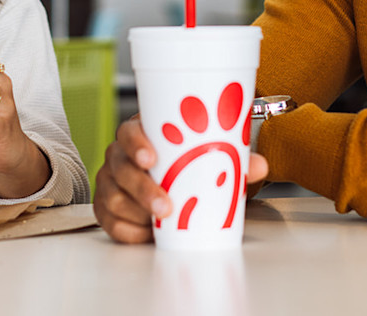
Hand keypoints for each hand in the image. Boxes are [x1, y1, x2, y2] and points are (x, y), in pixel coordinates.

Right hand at [93, 115, 269, 242]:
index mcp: (140, 134)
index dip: (136, 144)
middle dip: (142, 188)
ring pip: (113, 197)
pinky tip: (147, 233)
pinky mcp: (107, 208)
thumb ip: (234, 159)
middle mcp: (119, 156)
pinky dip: (128, 230)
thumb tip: (260, 165)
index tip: (151, 159)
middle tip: (166, 206)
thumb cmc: (183, 160)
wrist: (171, 179)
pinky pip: (110, 222)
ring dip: (136, 212)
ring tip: (159, 223)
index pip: (128, 132)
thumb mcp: (207, 156)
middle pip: (120, 168)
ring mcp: (110, 182)